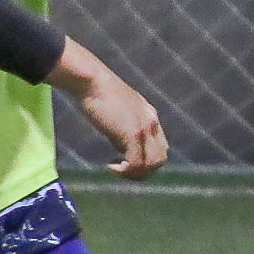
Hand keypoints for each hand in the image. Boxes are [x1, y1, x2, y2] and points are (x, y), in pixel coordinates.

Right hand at [48, 37, 167, 177]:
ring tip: (116, 168)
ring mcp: (144, 128)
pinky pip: (137, 163)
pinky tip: (110, 165)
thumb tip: (121, 149)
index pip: (161, 147)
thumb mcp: (118, 112)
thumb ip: (124, 129)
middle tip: (122, 170)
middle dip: (143, 171)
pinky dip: (125, 170)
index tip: (126, 160)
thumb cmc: (97, 93)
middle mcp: (152, 122)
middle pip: (161, 159)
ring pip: (151, 164)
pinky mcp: (133, 133)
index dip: (146, 160)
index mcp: (150, 116)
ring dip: (134, 173)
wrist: (92, 80)